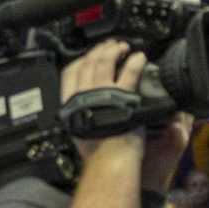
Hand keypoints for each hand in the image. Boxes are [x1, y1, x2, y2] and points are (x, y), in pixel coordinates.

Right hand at [59, 42, 147, 166]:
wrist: (109, 161)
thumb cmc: (96, 152)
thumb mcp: (77, 130)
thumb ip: (78, 113)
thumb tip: (80, 104)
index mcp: (70, 102)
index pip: (70, 72)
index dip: (81, 60)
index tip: (89, 55)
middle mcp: (83, 94)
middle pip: (88, 63)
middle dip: (99, 51)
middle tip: (109, 46)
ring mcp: (102, 94)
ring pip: (105, 62)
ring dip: (114, 51)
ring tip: (123, 47)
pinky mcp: (122, 96)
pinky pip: (128, 72)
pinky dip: (134, 62)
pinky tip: (139, 57)